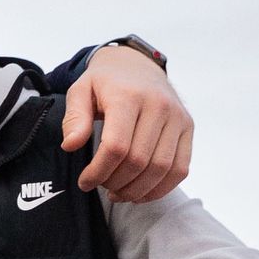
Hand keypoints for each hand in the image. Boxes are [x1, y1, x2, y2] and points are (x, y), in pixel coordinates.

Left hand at [64, 44, 192, 201]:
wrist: (137, 65)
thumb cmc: (105, 83)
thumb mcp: (80, 91)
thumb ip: (74, 118)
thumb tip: (70, 146)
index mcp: (128, 96)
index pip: (116, 146)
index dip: (98, 172)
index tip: (84, 182)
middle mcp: (158, 106)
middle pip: (138, 161)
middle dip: (116, 182)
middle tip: (101, 186)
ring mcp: (177, 117)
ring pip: (161, 168)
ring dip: (138, 190)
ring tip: (118, 193)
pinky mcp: (188, 128)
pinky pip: (180, 168)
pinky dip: (161, 187)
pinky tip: (141, 192)